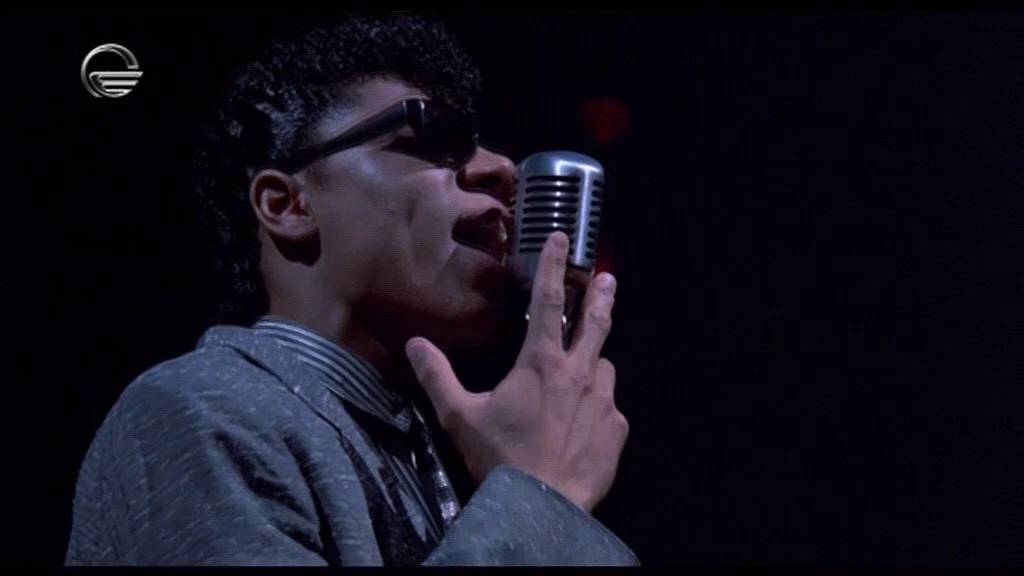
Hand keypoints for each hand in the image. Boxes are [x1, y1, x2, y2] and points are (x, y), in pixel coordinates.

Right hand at [405, 231, 627, 512]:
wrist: (543, 505)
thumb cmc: (499, 456)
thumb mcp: (459, 416)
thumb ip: (437, 376)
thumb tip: (413, 344)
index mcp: (541, 362)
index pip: (549, 300)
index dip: (553, 264)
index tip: (561, 238)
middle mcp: (578, 373)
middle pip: (595, 323)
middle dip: (600, 296)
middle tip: (607, 278)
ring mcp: (603, 401)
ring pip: (603, 367)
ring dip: (593, 363)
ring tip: (583, 373)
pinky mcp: (617, 429)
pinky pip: (610, 407)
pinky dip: (598, 407)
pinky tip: (584, 424)